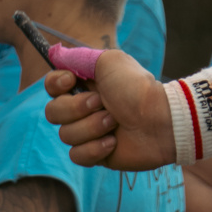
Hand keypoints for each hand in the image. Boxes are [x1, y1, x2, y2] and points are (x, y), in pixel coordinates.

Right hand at [45, 51, 174, 169]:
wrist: (160, 120)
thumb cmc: (137, 88)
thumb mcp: (110, 61)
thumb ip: (80, 57)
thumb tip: (56, 56)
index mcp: (84, 86)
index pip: (51, 86)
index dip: (55, 85)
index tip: (72, 81)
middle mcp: (83, 109)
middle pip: (52, 112)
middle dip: (76, 108)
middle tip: (103, 104)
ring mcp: (89, 132)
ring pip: (65, 135)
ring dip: (92, 127)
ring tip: (115, 122)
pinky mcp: (96, 154)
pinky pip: (77, 155)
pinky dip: (95, 148)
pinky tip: (114, 142)